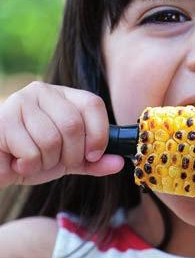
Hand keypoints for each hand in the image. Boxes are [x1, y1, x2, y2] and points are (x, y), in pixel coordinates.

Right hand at [0, 81, 123, 187]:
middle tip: (56, 162)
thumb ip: (94, 161)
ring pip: (51, 140)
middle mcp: (44, 91)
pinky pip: (29, 151)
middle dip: (70, 155)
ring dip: (45, 162)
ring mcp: (21, 101)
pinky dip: (27, 166)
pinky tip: (16, 161)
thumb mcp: (68, 159)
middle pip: (73, 125)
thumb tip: (119, 162)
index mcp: (65, 95)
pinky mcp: (2, 119)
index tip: (93, 155)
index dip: (99, 134)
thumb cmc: (33, 156)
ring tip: (33, 160)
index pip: (93, 104)